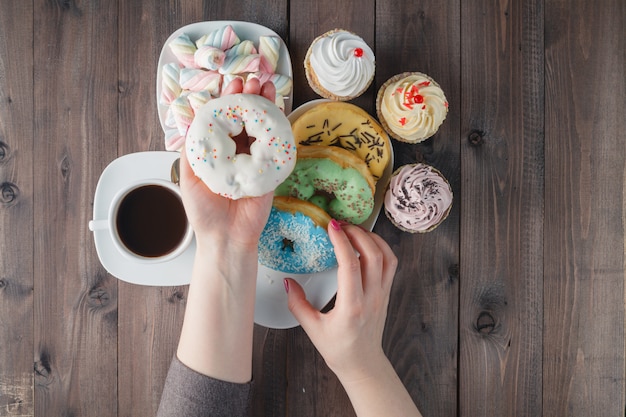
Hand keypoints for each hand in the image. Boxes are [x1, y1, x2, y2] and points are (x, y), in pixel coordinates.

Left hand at [179, 78, 275, 249]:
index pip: (225, 119)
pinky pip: (277, 146)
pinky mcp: (271, 170)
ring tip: (268, 86)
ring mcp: (256, 160)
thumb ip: (191, 150)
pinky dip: (280, 127)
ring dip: (267, 105)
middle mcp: (238, 152)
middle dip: (251, 97)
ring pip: (263, 127)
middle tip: (253, 81)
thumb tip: (192, 120)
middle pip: (247, 118)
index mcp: (219, 151)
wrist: (224, 238)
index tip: (231, 86)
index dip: (229, 101)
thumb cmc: (204, 213)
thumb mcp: (188, 177)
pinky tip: (280, 111)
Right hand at [285, 223, 421, 416]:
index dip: (341, 241)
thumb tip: (287, 282)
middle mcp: (371, 298)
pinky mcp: (386, 293)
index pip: (351, 265)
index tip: (331, 226)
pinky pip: (391, 264)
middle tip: (340, 224)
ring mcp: (382, 294)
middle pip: (372, 254)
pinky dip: (382, 247)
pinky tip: (367, 243)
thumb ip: (297, 304)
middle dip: (356, 233)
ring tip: (353, 230)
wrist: (363, 364)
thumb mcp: (312, 329)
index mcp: (352, 307)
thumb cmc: (339, 349)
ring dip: (371, 238)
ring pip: (386, 256)